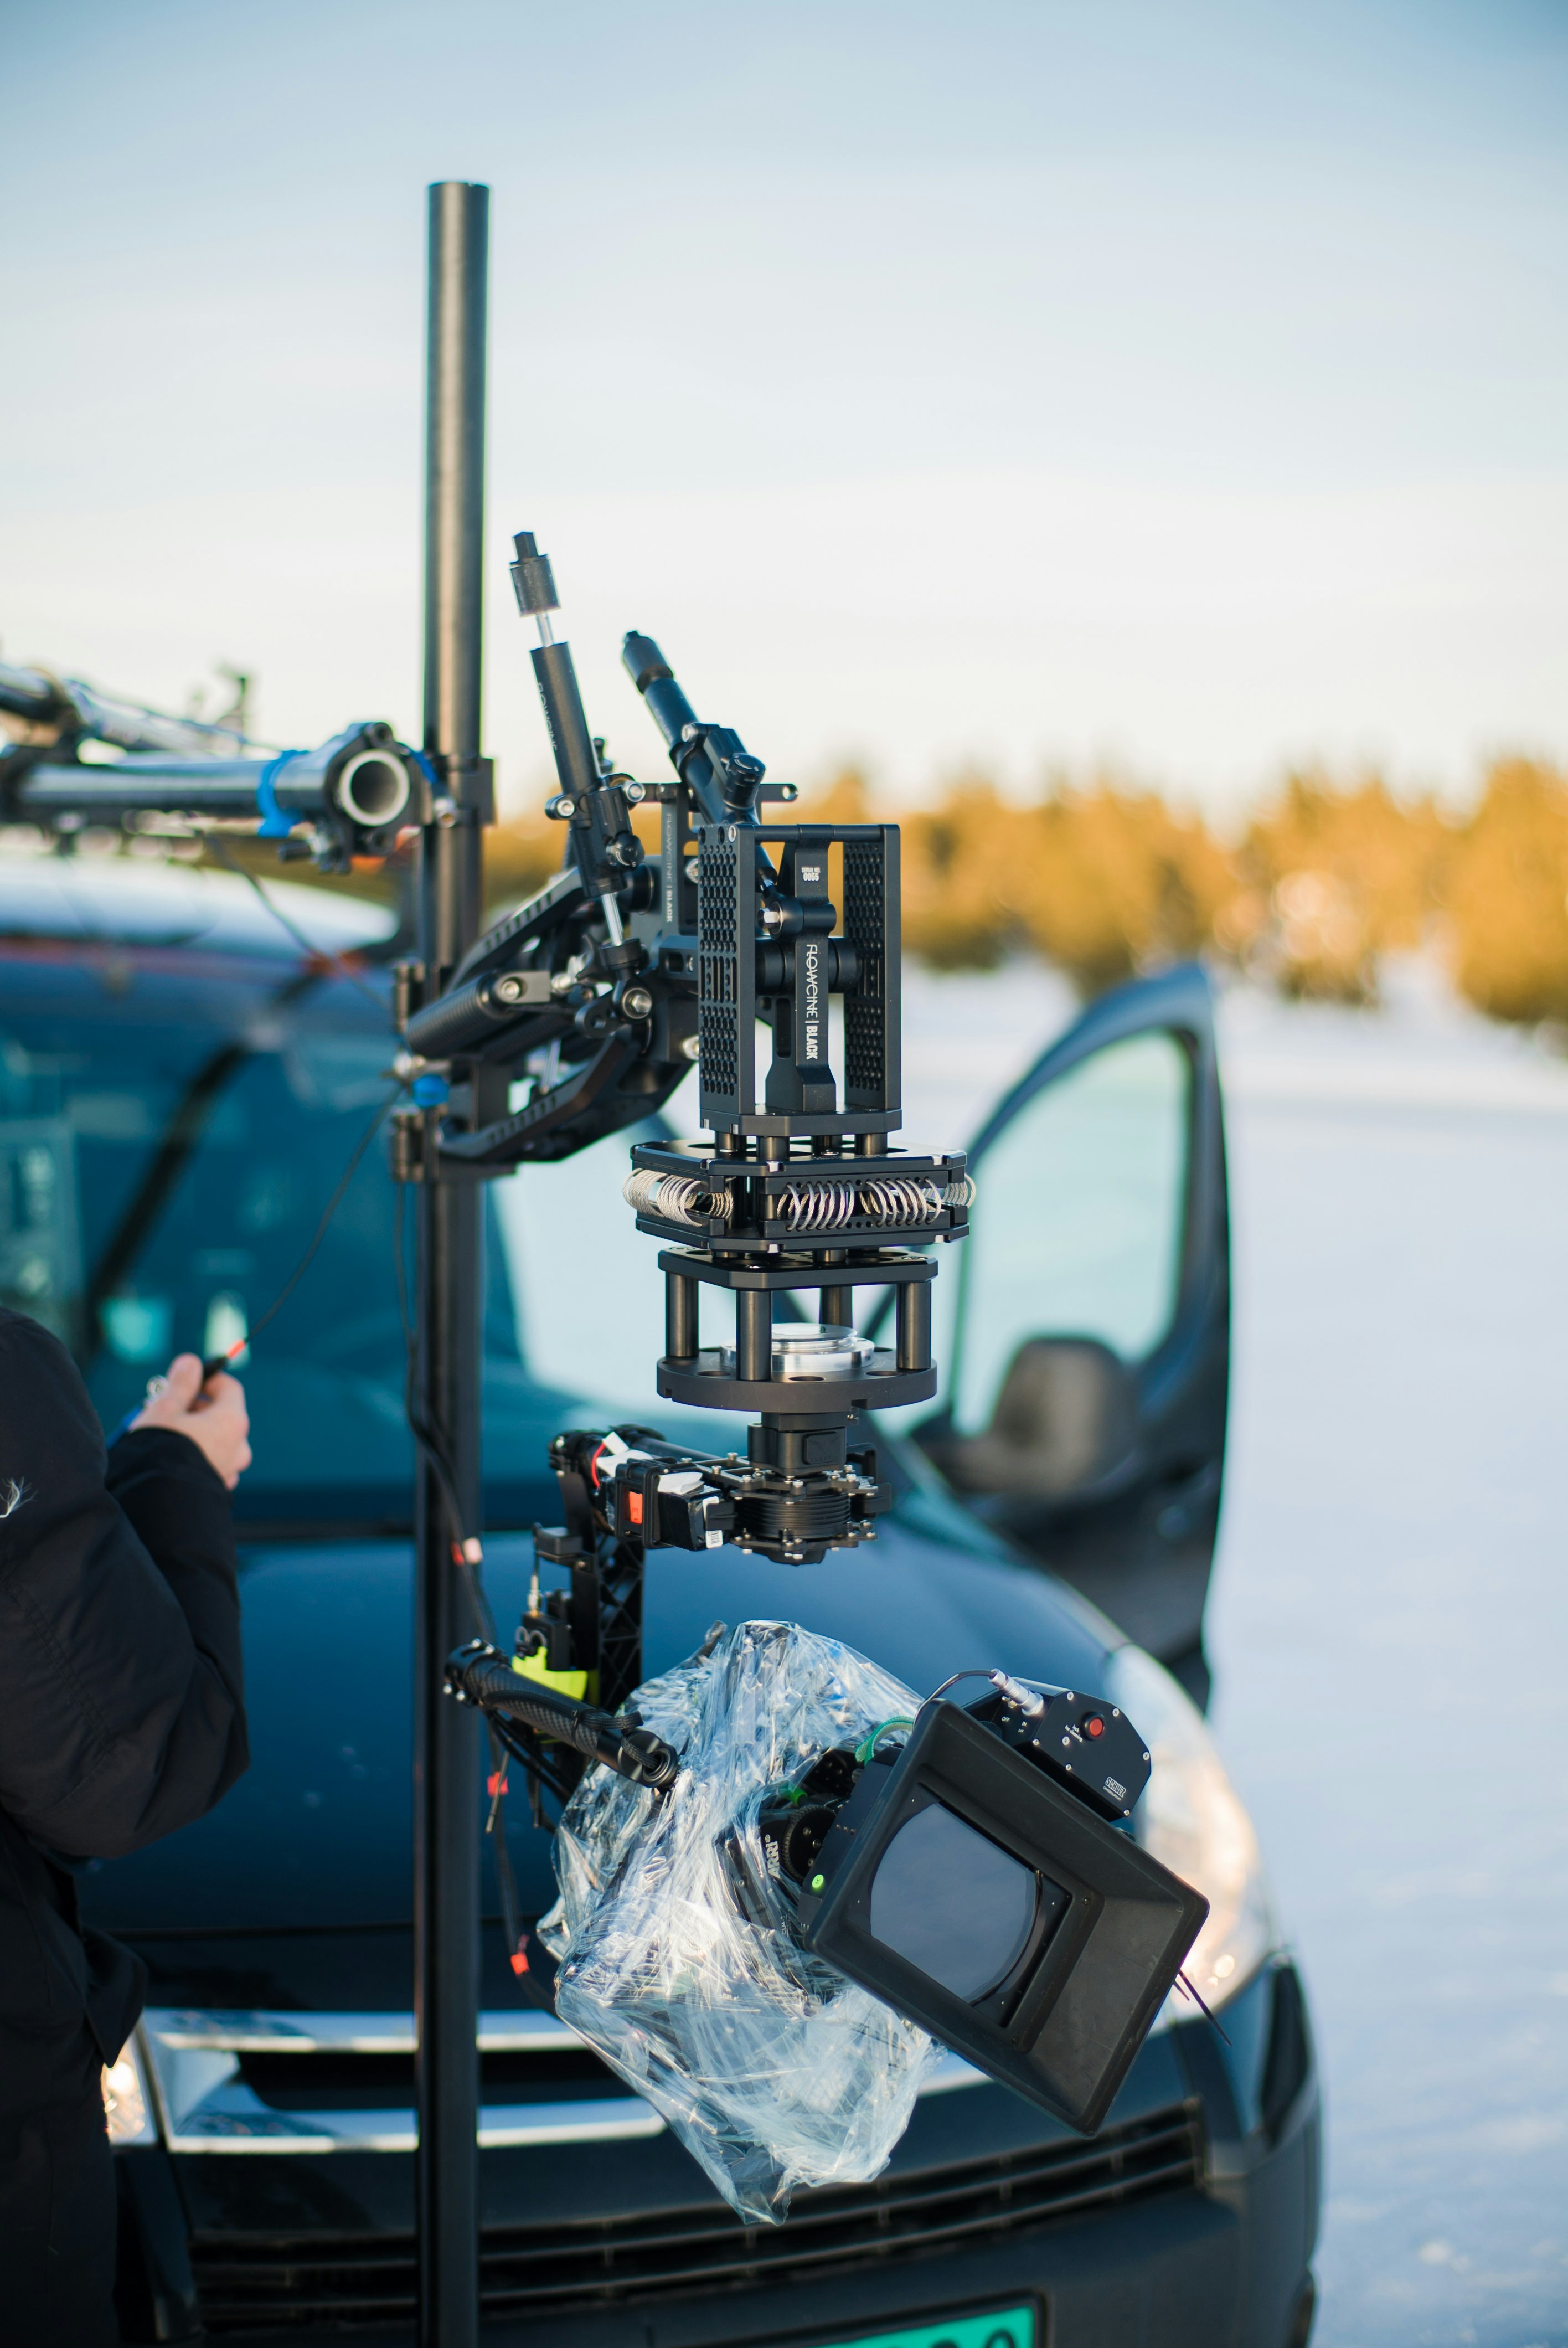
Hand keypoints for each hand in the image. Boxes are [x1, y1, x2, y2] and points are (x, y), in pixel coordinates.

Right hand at [132, 1354, 252, 1489]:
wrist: (158, 1503)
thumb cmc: (161, 1449)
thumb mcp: (165, 1408)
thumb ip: (180, 1384)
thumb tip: (190, 1363)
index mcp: (232, 1421)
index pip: (229, 1388)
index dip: (208, 1380)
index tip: (186, 1380)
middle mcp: (239, 1446)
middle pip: (222, 1415)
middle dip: (195, 1407)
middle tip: (166, 1407)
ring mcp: (231, 1470)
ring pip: (215, 1441)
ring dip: (194, 1432)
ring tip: (163, 1434)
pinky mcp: (218, 1488)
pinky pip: (209, 1462)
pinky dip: (195, 1454)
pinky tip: (170, 1458)